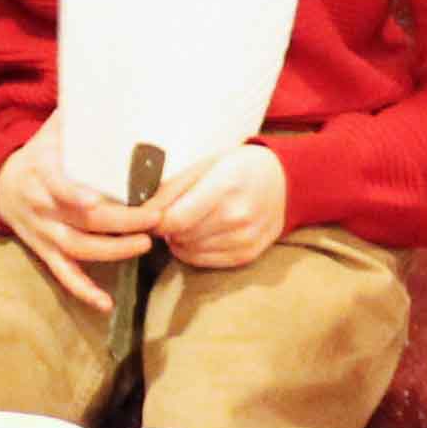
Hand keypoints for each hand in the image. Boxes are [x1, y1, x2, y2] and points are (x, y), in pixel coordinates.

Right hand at [0, 115, 158, 311]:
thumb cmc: (39, 154)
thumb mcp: (54, 131)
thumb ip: (82, 115)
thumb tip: (118, 87)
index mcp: (43, 173)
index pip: (59, 187)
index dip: (76, 196)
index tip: (97, 200)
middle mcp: (42, 207)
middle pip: (81, 221)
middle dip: (119, 223)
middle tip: (153, 218)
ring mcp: (43, 234)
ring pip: (77, 250)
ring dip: (112, 253)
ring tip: (144, 246)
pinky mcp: (45, 252)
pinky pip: (64, 276)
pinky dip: (84, 292)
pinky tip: (105, 305)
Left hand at [157, 144, 287, 268]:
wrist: (283, 182)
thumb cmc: (239, 169)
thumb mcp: (205, 165)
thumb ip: (171, 189)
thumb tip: (143, 214)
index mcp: (225, 186)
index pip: (176, 219)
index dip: (156, 222)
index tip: (151, 216)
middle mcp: (238, 215)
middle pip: (182, 236)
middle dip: (168, 229)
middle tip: (172, 216)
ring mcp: (245, 238)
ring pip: (191, 251)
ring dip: (180, 241)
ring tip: (188, 223)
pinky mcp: (248, 254)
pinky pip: (206, 262)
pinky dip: (194, 251)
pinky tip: (199, 235)